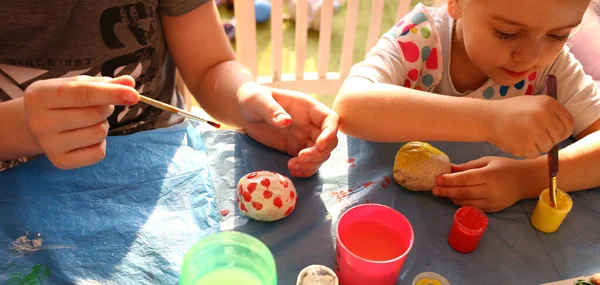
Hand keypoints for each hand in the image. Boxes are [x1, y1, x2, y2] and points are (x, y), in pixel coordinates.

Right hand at [23, 75, 138, 168]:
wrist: (35, 125)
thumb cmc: (61, 100)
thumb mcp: (77, 85)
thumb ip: (105, 83)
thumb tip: (130, 82)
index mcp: (41, 95)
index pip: (82, 94)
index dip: (111, 93)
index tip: (134, 95)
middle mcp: (40, 121)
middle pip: (95, 114)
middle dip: (105, 108)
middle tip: (95, 106)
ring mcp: (49, 144)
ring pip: (99, 133)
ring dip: (102, 125)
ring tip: (87, 121)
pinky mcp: (60, 162)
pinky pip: (98, 153)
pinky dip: (100, 144)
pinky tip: (86, 137)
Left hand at [237, 83, 338, 176]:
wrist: (244, 111)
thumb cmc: (253, 98)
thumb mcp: (258, 100)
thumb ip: (271, 109)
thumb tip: (285, 121)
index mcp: (307, 107)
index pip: (330, 119)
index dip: (330, 133)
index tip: (320, 145)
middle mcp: (310, 123)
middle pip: (329, 141)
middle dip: (319, 153)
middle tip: (300, 159)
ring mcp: (304, 137)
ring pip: (321, 154)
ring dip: (312, 164)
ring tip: (292, 166)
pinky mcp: (295, 149)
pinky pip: (308, 162)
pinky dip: (305, 169)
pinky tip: (292, 170)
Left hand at [432, 156, 538, 211]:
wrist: (525, 181)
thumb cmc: (505, 167)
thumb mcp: (487, 161)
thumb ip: (468, 166)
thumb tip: (449, 168)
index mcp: (489, 174)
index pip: (466, 179)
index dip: (450, 180)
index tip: (438, 179)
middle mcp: (491, 190)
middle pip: (464, 192)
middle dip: (446, 191)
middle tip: (434, 190)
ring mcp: (492, 201)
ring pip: (467, 202)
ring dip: (452, 198)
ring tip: (442, 193)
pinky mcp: (493, 209)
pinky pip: (473, 208)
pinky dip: (461, 204)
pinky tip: (454, 198)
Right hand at [485, 96, 573, 158]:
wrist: (487, 118)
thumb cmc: (511, 111)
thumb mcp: (532, 103)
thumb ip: (550, 113)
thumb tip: (564, 131)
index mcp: (548, 103)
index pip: (569, 123)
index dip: (562, 130)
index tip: (554, 133)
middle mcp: (543, 115)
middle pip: (559, 136)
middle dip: (550, 139)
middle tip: (536, 137)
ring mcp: (535, 131)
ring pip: (547, 147)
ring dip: (537, 146)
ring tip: (523, 137)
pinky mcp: (526, 144)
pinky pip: (534, 154)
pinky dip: (526, 151)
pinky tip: (516, 142)